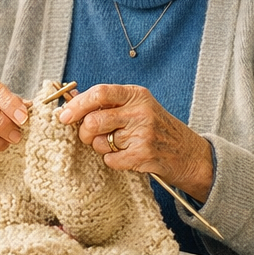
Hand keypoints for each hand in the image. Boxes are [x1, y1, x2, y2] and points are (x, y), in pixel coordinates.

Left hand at [58, 83, 213, 200]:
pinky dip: (113, 161)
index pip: (99, 93)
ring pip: (99, 142)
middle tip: (87, 136)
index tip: (64, 115)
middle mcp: (140, 111)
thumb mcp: (137, 107)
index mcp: (136, 95)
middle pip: (93, 121)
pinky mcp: (143, 155)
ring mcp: (143, 133)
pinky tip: (127, 157)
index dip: (77, 104)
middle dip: (83, 132)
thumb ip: (107, 103)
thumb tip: (71, 100)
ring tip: (118, 145)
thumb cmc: (157, 129)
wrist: (190, 155)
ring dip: (101, 148)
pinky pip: (110, 160)